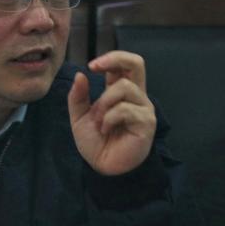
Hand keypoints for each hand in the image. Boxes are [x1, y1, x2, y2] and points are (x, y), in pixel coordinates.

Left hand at [67, 50, 155, 175]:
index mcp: (121, 92)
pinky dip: (109, 118)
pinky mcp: (146, 122)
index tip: (91, 66)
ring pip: (124, 87)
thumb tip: (80, 74)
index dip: (111, 58)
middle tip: (95, 67)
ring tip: (99, 121)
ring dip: (104, 103)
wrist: (103, 167)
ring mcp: (143, 108)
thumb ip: (78, 97)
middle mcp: (136, 96)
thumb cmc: (96, 142)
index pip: (125, 64)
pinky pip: (125, 109)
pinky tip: (106, 130)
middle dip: (115, 58)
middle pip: (137, 63)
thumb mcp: (79, 117)